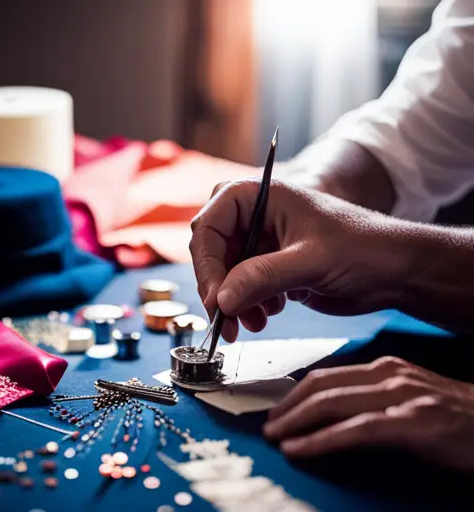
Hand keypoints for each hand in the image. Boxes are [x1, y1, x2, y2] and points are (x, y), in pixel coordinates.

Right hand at [190, 178, 406, 341]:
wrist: (393, 271)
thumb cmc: (362, 248)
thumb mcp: (311, 261)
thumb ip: (262, 277)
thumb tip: (220, 300)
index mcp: (261, 197)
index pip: (210, 223)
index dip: (207, 262)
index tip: (215, 298)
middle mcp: (256, 217)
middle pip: (213, 250)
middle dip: (217, 287)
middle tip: (224, 319)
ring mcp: (262, 244)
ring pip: (225, 274)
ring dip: (232, 302)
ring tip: (254, 323)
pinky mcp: (270, 268)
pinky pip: (242, 288)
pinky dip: (246, 306)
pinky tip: (267, 315)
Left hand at [264, 356, 473, 470]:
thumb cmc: (451, 415)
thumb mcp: (406, 397)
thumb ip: (371, 397)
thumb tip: (331, 411)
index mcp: (383, 368)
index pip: (325, 376)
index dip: (295, 393)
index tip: (277, 409)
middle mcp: (386, 376)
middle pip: (321, 386)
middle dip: (288, 406)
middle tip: (268, 424)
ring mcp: (399, 397)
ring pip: (332, 403)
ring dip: (296, 421)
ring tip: (275, 436)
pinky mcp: (412, 423)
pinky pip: (355, 430)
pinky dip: (321, 440)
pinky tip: (301, 448)